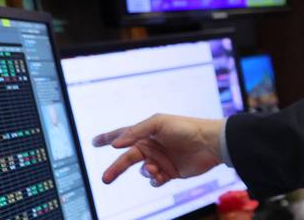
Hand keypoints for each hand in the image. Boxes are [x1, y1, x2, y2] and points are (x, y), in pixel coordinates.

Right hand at [92, 114, 225, 186]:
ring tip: (154, 168)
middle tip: (105, 178)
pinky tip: (161, 175)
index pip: (123, 135)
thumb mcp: (159, 123)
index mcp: (146, 133)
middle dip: (115, 169)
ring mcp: (160, 160)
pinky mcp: (170, 172)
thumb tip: (116, 143)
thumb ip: (136, 131)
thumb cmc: (186, 128)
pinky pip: (154, 180)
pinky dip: (154, 179)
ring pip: (141, 171)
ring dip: (145, 172)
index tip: (94, 142)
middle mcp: (151, 146)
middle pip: (126, 159)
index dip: (108, 138)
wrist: (210, 143)